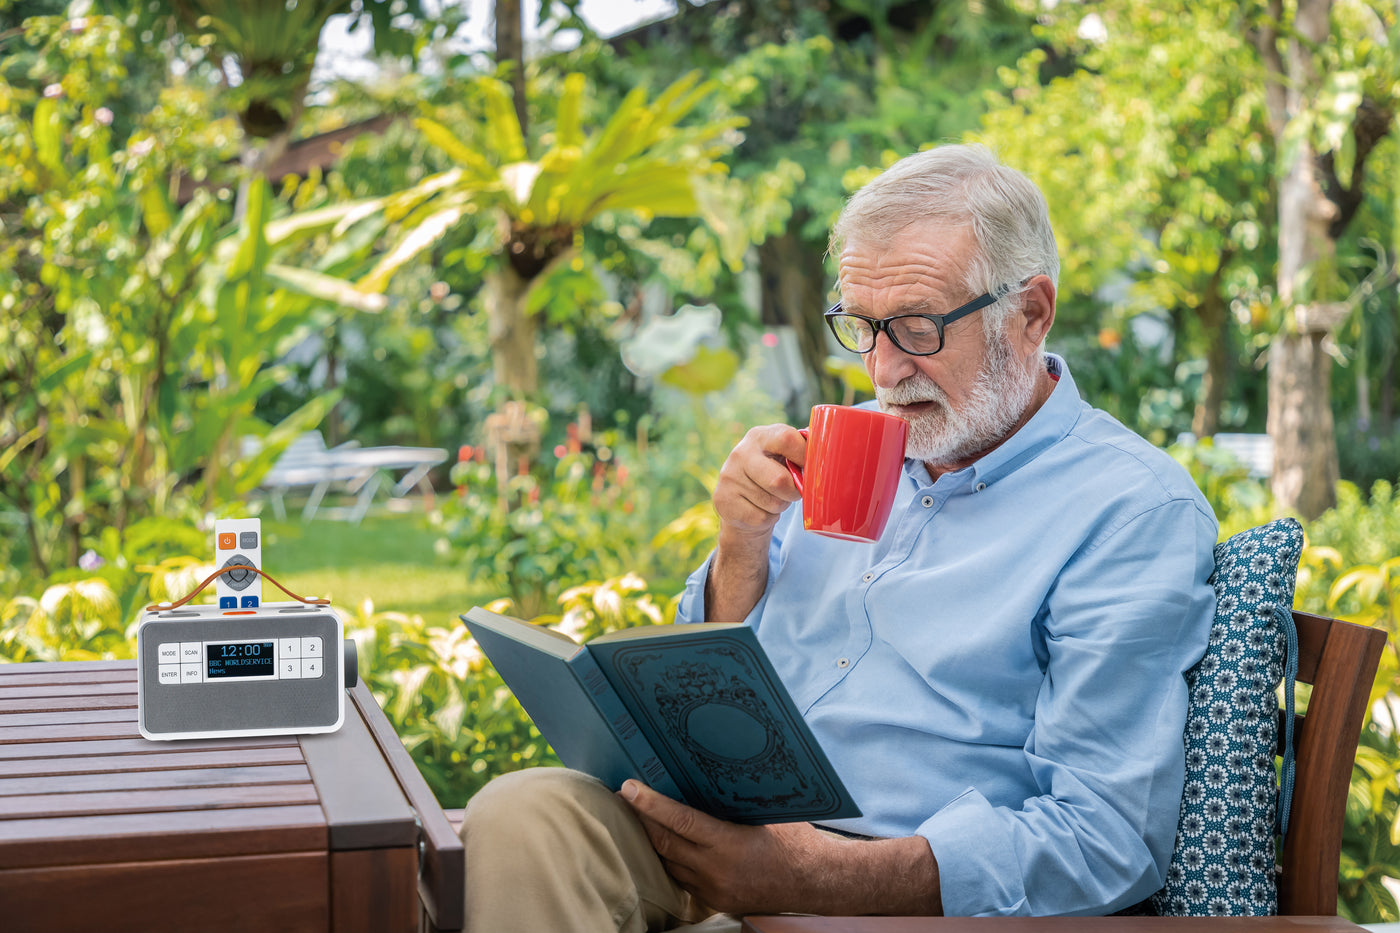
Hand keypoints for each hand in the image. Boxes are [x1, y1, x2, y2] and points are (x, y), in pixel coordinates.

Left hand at [618, 780, 833, 915]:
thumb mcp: (768, 812)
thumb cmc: (796, 841)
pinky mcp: (715, 901)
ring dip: (652, 840)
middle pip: (664, 843)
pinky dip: (670, 859)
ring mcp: (714, 890)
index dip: (651, 804)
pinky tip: (664, 843)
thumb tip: (707, 772)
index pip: (680, 822)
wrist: (816, 883)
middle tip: (622, 796)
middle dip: (640, 819)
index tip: (629, 788)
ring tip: (638, 817)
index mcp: (730, 845)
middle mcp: (717, 871)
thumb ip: (736, 801)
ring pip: (668, 864)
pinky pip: (682, 879)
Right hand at [712, 424, 805, 543]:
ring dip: (780, 505)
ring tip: (772, 498)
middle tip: (793, 492)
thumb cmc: (772, 473)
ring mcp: (729, 477)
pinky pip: (761, 517)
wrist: (740, 500)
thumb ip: (801, 451)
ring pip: (772, 503)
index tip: (811, 469)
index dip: (805, 456)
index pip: (787, 439)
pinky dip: (768, 518)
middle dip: (793, 491)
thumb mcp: (783, 456)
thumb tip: (831, 453)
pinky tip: (759, 509)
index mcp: (760, 436)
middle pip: (779, 480)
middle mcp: (740, 453)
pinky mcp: (723, 500)